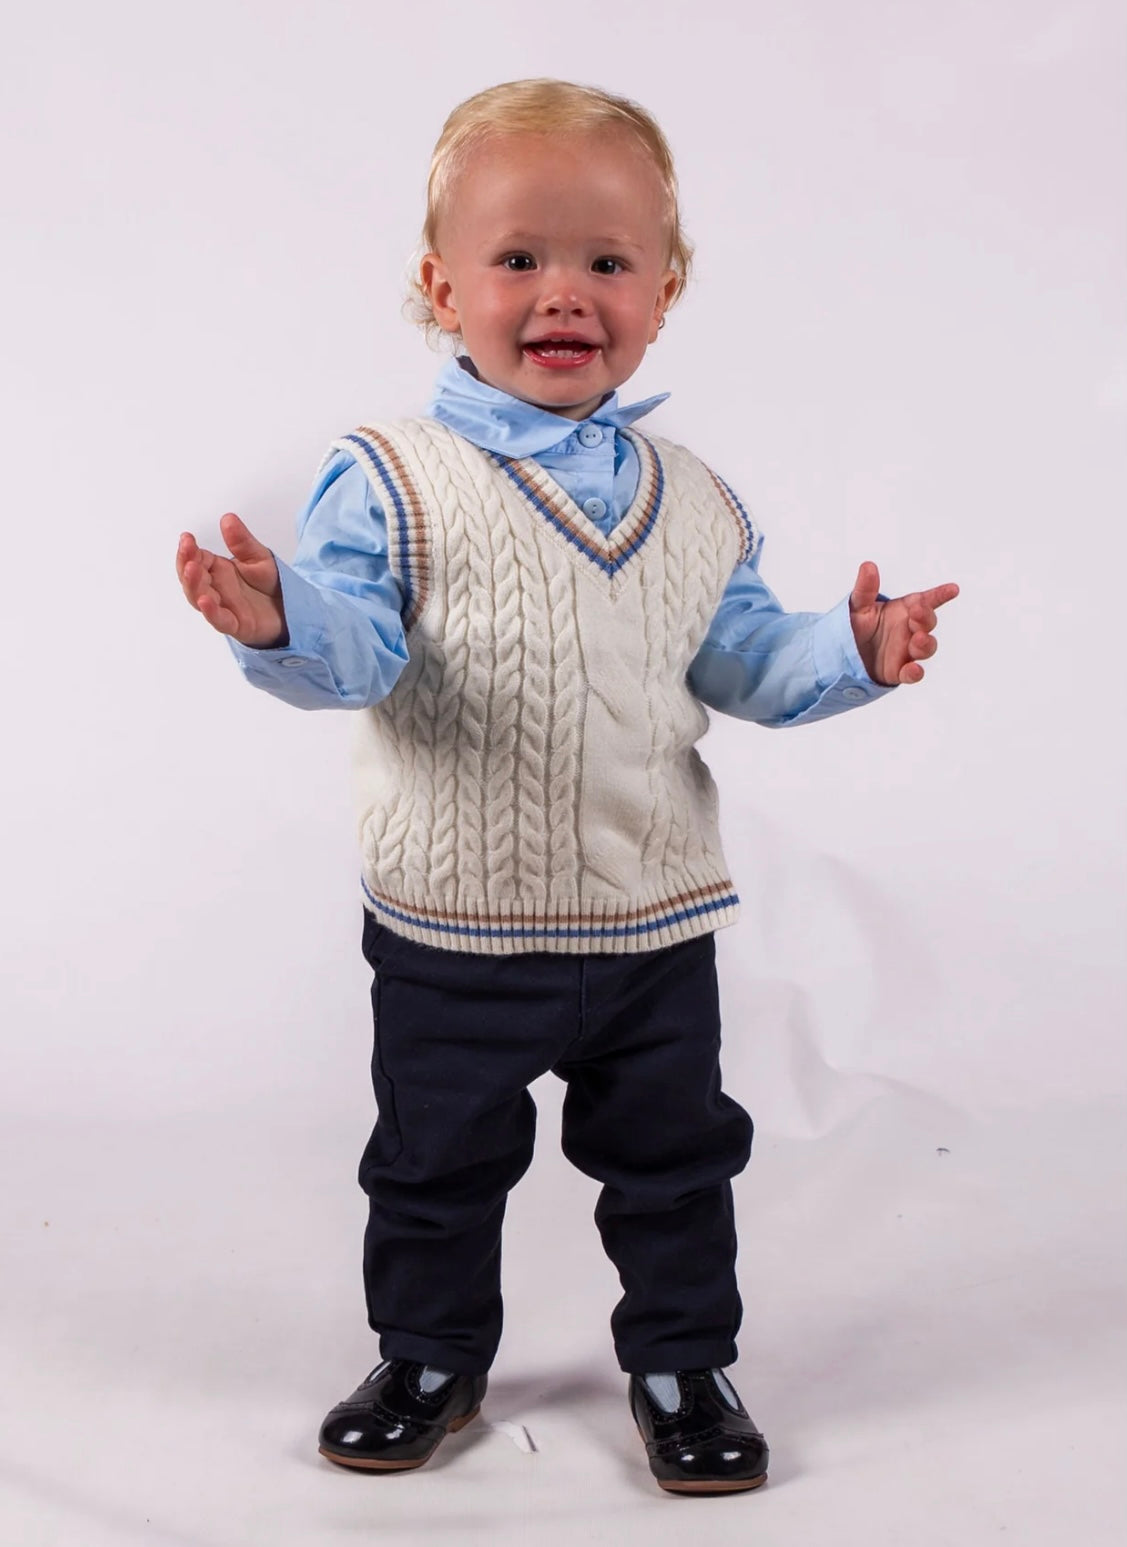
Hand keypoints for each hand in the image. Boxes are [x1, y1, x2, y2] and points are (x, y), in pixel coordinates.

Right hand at [176, 513, 287, 647]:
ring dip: (193, 585)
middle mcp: (216, 589)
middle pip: (192, 578)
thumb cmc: (270, 586)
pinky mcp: (237, 625)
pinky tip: (205, 602)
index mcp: (217, 570)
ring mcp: (224, 607)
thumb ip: (242, 541)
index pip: (195, 559)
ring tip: (191, 569)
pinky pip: (220, 620)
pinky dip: (211, 612)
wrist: (292, 610)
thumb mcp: (258, 556)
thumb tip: (228, 519)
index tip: (187, 538)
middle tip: (187, 550)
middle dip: (186, 563)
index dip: (188, 550)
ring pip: (200, 599)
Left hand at [849, 561, 958, 685]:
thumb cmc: (858, 626)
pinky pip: (911, 673)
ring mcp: (907, 651)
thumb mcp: (858, 605)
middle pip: (928, 622)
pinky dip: (915, 672)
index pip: (927, 600)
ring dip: (926, 644)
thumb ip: (865, 589)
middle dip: (926, 617)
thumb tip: (868, 566)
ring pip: (926, 648)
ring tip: (918, 639)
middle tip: (917, 612)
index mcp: (905, 610)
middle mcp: (910, 629)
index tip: (953, 589)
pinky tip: (914, 669)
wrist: (845, 654)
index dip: (940, 595)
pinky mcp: (899, 671)